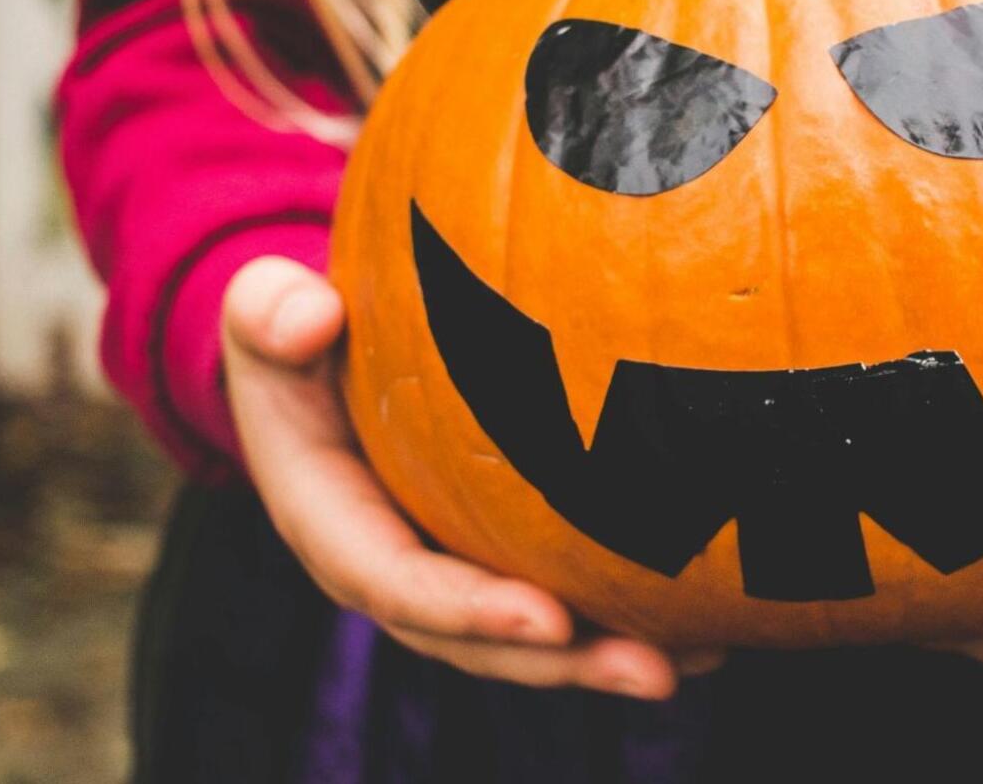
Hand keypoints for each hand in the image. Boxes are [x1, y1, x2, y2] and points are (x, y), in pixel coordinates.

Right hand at [221, 256, 721, 698]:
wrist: (320, 353)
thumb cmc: (296, 330)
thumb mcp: (263, 313)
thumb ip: (268, 314)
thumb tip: (306, 315)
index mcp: (333, 526)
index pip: (397, 585)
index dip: (469, 612)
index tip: (547, 621)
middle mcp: (394, 569)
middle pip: (478, 638)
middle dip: (562, 664)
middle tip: (652, 668)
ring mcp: (450, 568)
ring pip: (531, 634)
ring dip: (613, 653)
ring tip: (705, 659)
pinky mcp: (496, 555)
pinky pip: (564, 590)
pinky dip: (633, 608)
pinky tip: (719, 614)